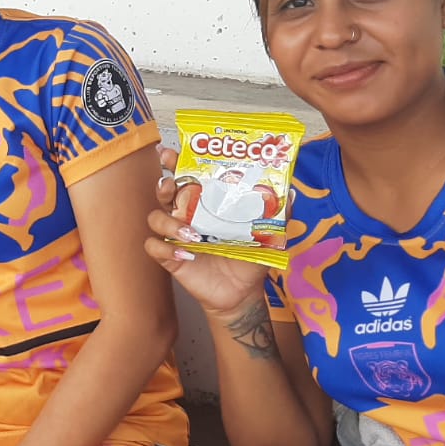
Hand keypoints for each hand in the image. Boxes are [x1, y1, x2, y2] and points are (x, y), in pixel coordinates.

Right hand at [144, 146, 270, 316]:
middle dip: (164, 184)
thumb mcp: (268, 234)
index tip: (171, 153)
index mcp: (207, 203)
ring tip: (192, 234)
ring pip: (155, 218)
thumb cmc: (250, 258)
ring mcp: (176, 236)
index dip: (175, 162)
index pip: (187, 176)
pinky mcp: (171, 258)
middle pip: (164, 192)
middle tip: (171, 184)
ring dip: (169, 222)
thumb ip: (278, 213)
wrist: (242, 291)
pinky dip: (165, 248)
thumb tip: (289, 191)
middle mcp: (188, 215)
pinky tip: (185, 253)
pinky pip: (154, 247)